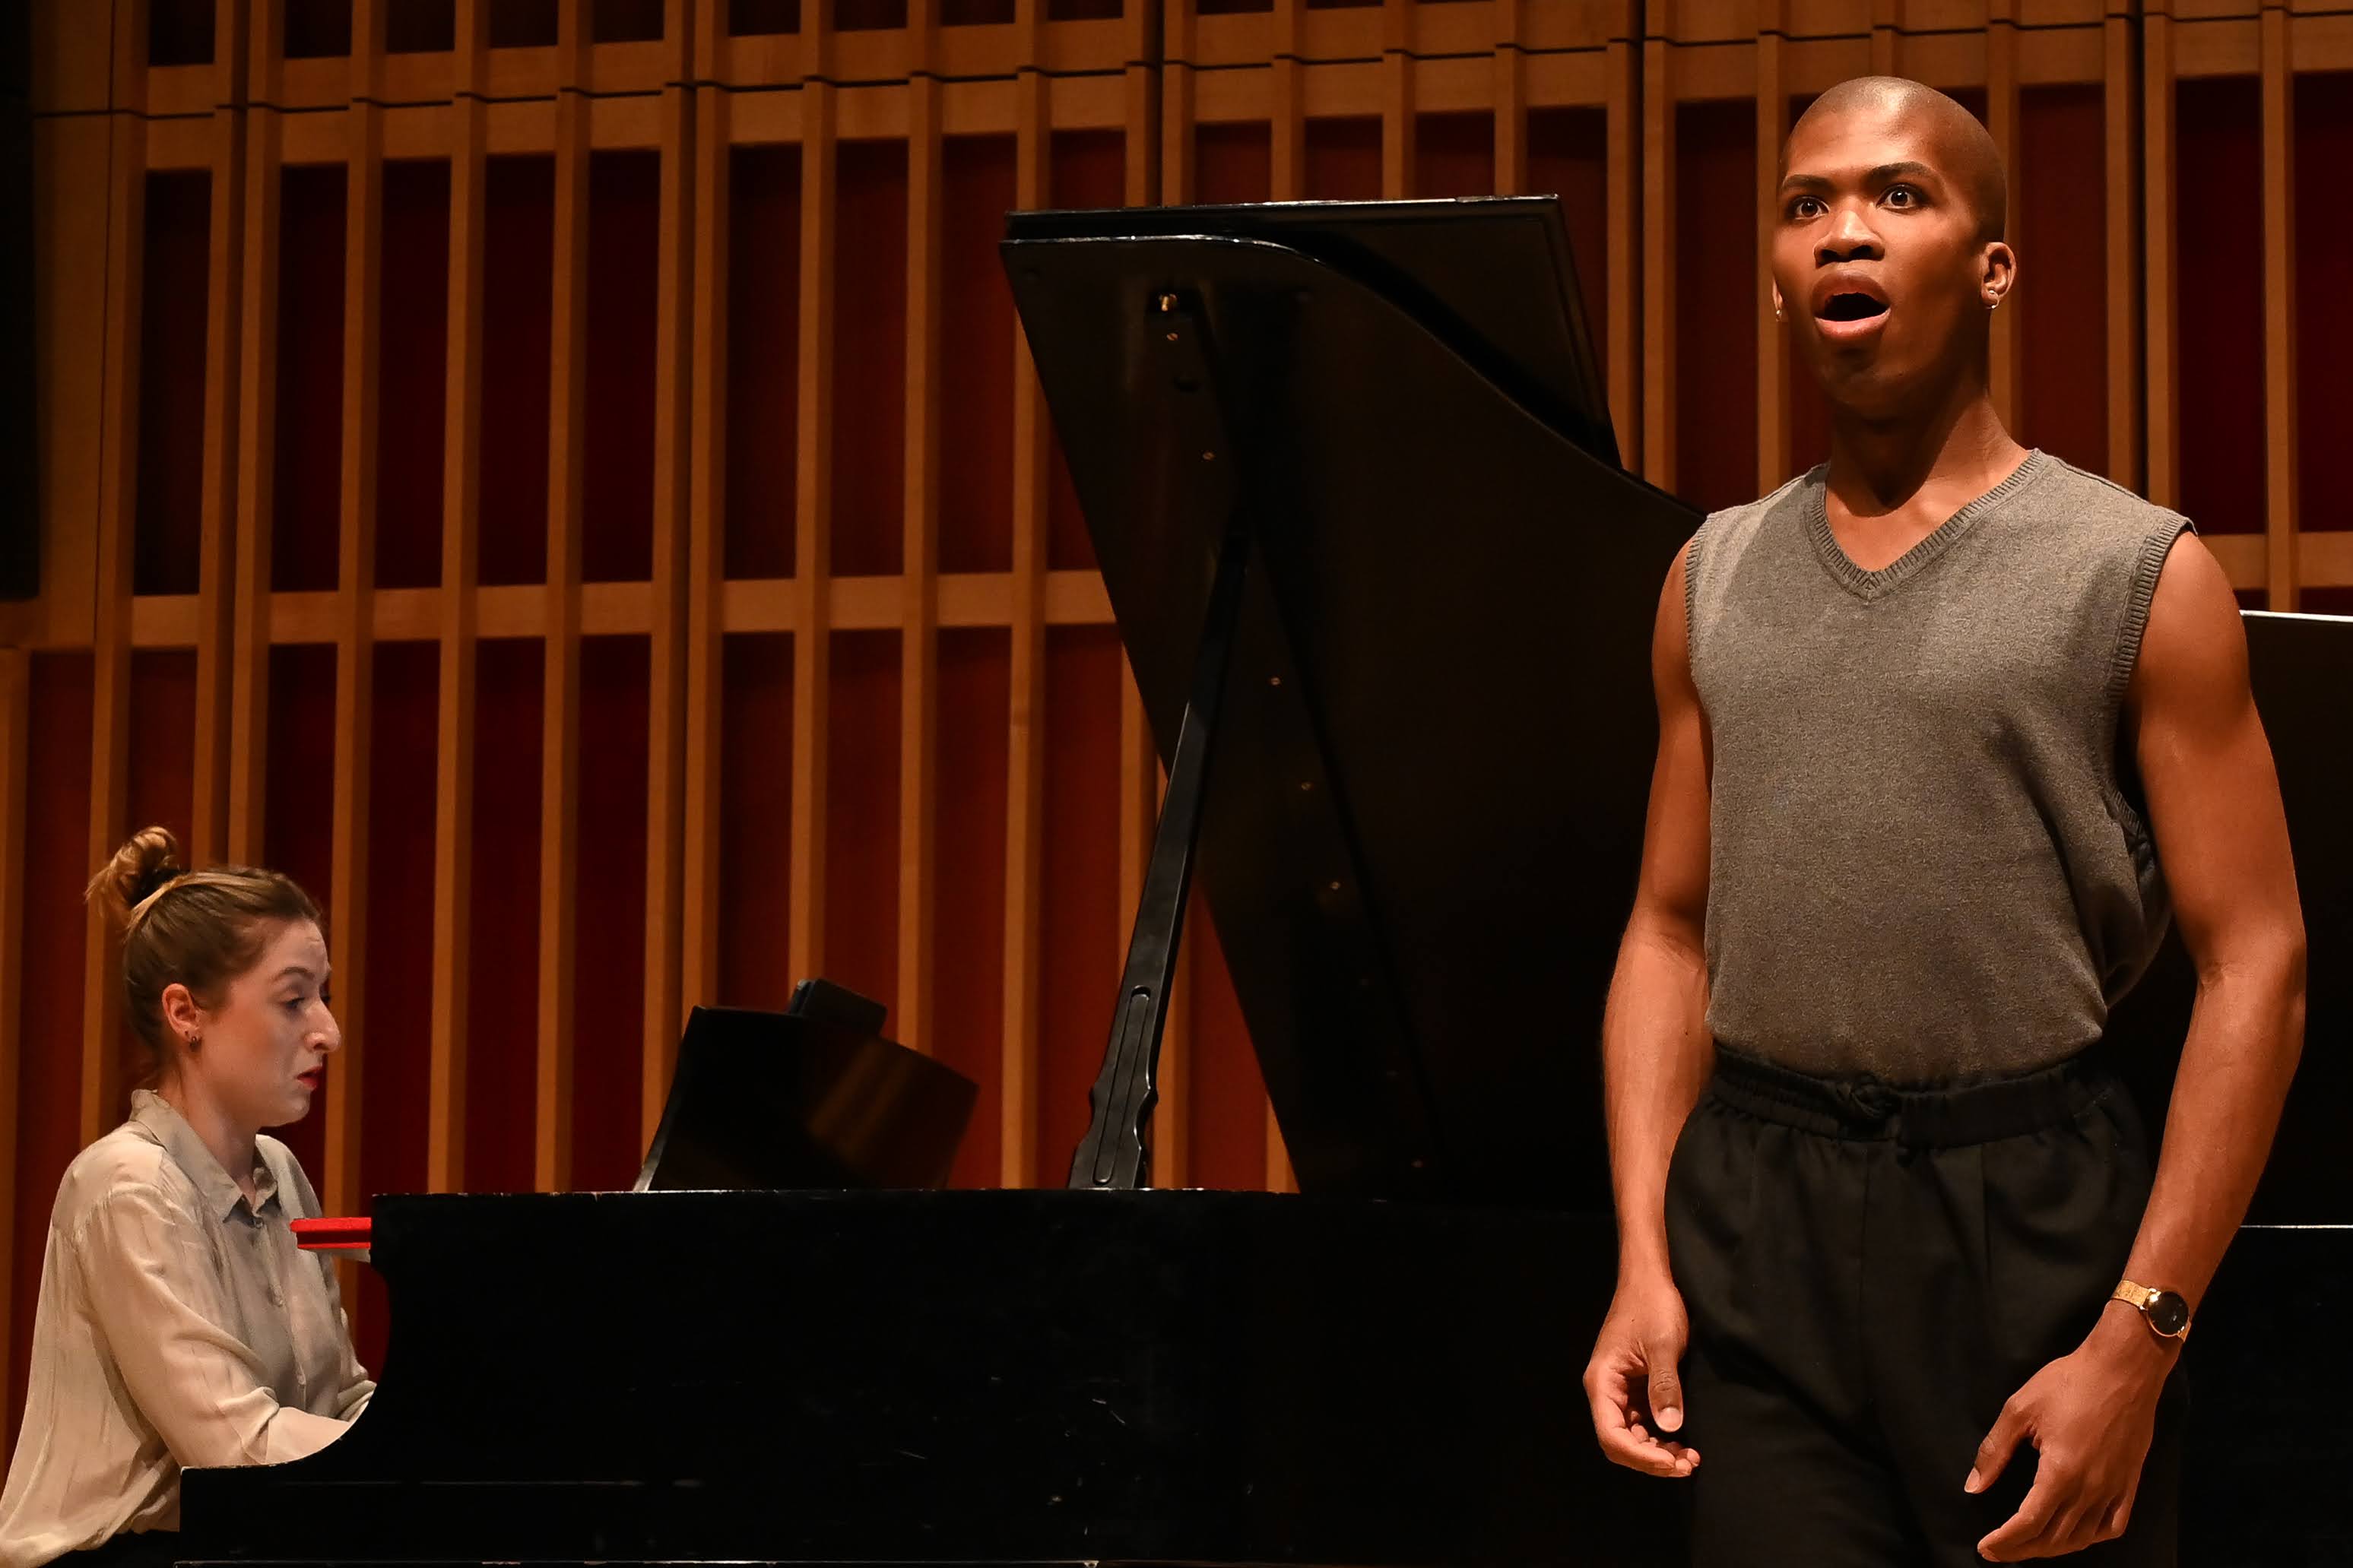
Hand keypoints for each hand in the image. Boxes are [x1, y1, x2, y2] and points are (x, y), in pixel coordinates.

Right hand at [1584, 1269, 1701, 1477]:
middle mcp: (1606, 1391)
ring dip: (1658, 1452)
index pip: (1612, 1435)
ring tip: (1690, 1458)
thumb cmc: (1652, 1305)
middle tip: (1687, 1465)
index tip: (1672, 1463)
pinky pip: (1644, 1423)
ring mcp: (1621, 1391)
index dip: (1640, 1456)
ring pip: (1633, 1436)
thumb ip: (1665, 1387)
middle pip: (1620, 1442)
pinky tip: (1683, 1442)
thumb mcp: (1662, 1345)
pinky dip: (1662, 1437)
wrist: (1651, 1280)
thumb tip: (1671, 1428)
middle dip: (1651, 1459)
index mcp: (1602, 1381)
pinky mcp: (1636, 1389)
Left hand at [1969, 1305, 2174, 1560]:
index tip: (1984, 1548)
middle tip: (1998, 1552)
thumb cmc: (2068, 1382)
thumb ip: (1994, 1452)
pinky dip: (2091, 1538)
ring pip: (2082, 1537)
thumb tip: (1973, 1486)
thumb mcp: (2020, 1410)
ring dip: (2053, 1548)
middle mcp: (2091, 1489)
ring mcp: (2115, 1489)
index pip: (2028, 1524)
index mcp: (2060, 1473)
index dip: (2005, 1542)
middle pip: (2053, 1537)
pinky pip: (2113, 1526)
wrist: (2123, 1368)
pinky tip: (2075, 1536)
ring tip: (2027, 1547)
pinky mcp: (2130, 1483)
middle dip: (2022, 1549)